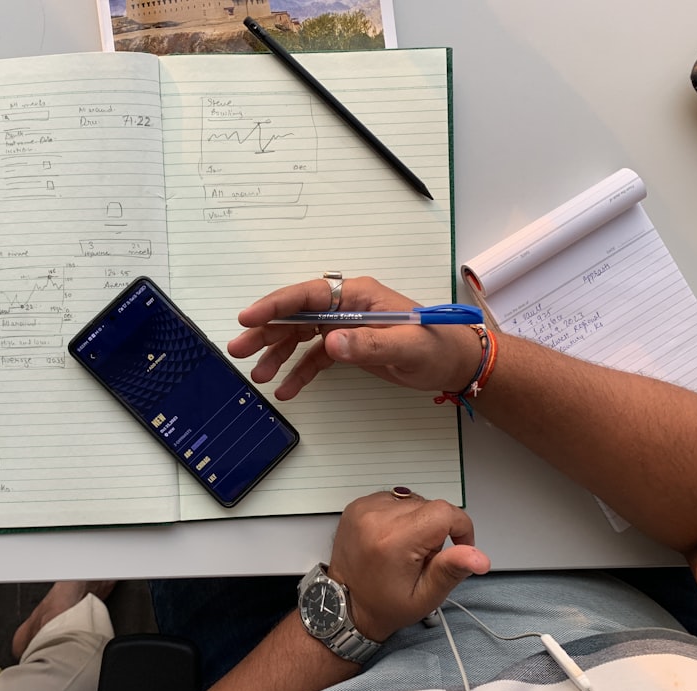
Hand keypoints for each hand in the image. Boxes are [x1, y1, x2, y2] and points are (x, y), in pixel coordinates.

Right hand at [227, 276, 482, 400]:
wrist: (458, 363)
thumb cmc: (438, 347)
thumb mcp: (407, 346)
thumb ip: (368, 344)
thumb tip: (330, 342)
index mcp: (359, 295)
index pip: (309, 294)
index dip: (276, 304)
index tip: (248, 317)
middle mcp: (347, 306)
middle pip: (297, 314)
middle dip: (266, 331)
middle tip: (238, 349)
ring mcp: (345, 326)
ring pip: (300, 336)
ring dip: (277, 355)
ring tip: (258, 376)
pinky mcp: (348, 346)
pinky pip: (315, 357)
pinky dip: (299, 372)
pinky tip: (286, 390)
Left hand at [325, 490, 489, 641]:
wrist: (344, 603)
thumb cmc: (383, 604)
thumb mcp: (425, 596)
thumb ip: (451, 570)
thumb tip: (479, 557)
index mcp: (394, 540)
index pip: (444, 512)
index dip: (460, 528)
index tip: (457, 546)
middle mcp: (376, 518)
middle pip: (430, 507)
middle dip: (435, 531)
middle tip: (422, 557)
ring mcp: (364, 509)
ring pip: (413, 502)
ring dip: (417, 522)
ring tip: (405, 549)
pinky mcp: (357, 505)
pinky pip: (394, 500)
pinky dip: (399, 517)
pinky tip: (391, 539)